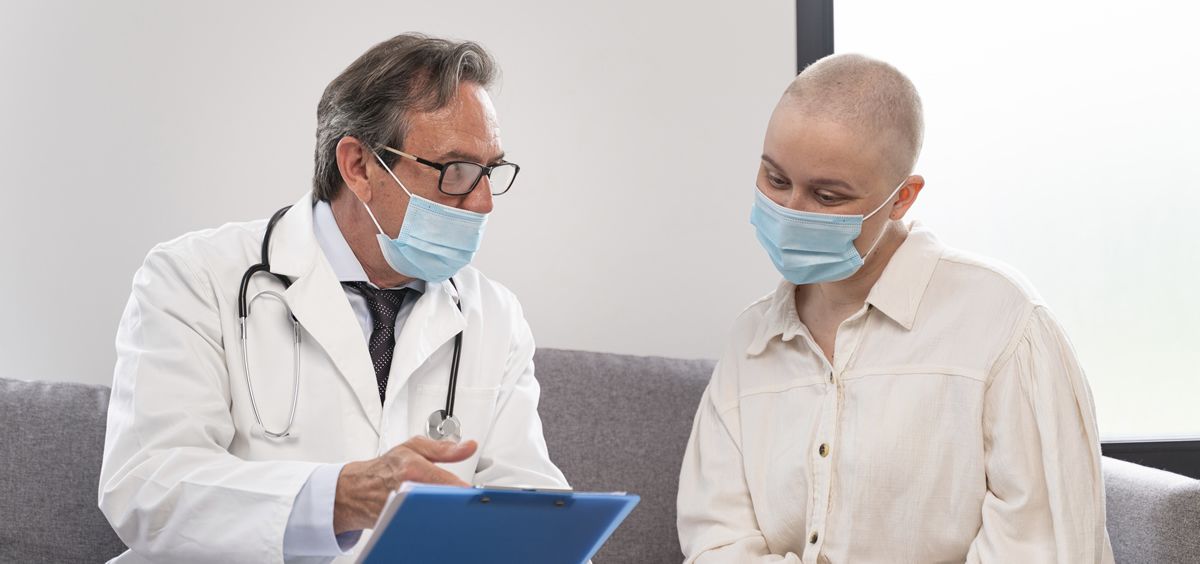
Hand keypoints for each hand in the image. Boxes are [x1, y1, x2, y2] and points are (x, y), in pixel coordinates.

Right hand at [333, 436, 476, 533]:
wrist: (357, 489)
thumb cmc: (385, 468)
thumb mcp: (412, 448)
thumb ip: (444, 448)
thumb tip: (469, 447)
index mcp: (412, 468)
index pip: (446, 481)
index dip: (463, 488)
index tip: (473, 491)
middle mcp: (407, 490)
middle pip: (440, 500)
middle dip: (454, 500)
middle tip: (464, 499)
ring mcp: (401, 509)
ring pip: (432, 515)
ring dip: (443, 511)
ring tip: (448, 506)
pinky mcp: (398, 524)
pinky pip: (421, 524)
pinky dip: (430, 519)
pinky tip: (434, 513)